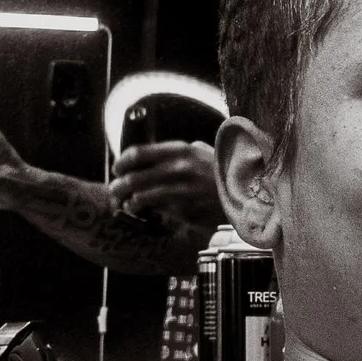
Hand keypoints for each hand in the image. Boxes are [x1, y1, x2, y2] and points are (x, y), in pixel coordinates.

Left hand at [109, 139, 225, 245]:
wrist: (247, 188)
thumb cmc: (222, 170)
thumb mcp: (200, 152)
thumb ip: (177, 154)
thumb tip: (152, 160)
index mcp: (179, 150)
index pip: (139, 153)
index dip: (122, 162)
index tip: (117, 169)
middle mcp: (178, 166)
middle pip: (135, 175)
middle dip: (120, 185)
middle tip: (114, 190)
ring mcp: (182, 187)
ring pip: (143, 194)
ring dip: (129, 200)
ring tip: (125, 203)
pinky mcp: (187, 205)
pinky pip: (158, 207)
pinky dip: (145, 208)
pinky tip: (140, 210)